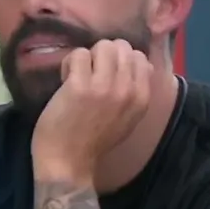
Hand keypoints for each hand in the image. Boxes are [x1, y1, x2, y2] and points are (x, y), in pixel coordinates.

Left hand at [31, 40, 152, 181]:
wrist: (68, 163)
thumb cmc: (95, 141)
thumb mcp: (127, 118)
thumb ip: (137, 91)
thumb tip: (144, 64)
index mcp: (141, 98)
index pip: (140, 57)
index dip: (120, 60)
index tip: (106, 76)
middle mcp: (127, 90)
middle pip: (121, 47)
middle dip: (103, 55)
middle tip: (90, 74)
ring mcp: (103, 87)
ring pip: (102, 46)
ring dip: (87, 57)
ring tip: (78, 76)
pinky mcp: (79, 86)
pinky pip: (78, 54)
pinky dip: (69, 64)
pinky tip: (65, 81)